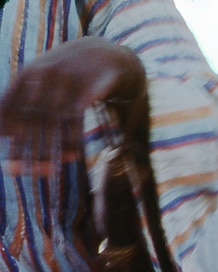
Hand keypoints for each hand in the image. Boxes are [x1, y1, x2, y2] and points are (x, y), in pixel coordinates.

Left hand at [0, 38, 145, 164]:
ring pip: (53, 123)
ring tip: (44, 170)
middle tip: (19, 170)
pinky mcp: (89, 90)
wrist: (107, 55)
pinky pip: (76, 121)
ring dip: (47, 149)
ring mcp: (67, 82)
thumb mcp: (43, 78)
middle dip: (23, 146)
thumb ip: (23, 99)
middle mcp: (45, 75)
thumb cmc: (70, 73)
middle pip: (30, 119)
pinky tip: (71, 156)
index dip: (5, 131)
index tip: (4, 154)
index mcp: (28, 73)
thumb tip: (3, 133)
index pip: (10, 107)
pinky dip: (72, 140)